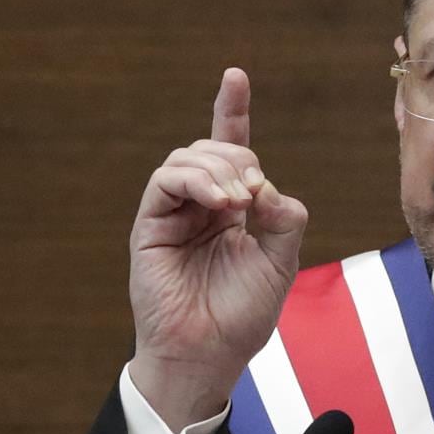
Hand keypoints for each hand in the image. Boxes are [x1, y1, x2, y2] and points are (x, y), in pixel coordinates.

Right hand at [127, 68, 307, 430]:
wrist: (207, 357)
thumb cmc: (240, 318)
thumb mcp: (280, 264)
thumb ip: (285, 219)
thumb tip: (270, 186)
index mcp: (229, 211)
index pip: (229, 151)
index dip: (230, 112)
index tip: (235, 76)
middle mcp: (198, 207)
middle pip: (212, 149)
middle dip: (239, 156)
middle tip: (256, 191)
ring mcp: (171, 215)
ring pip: (187, 158)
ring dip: (220, 167)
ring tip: (239, 200)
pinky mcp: (149, 226)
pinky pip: (164, 180)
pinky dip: (195, 180)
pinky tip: (220, 201)